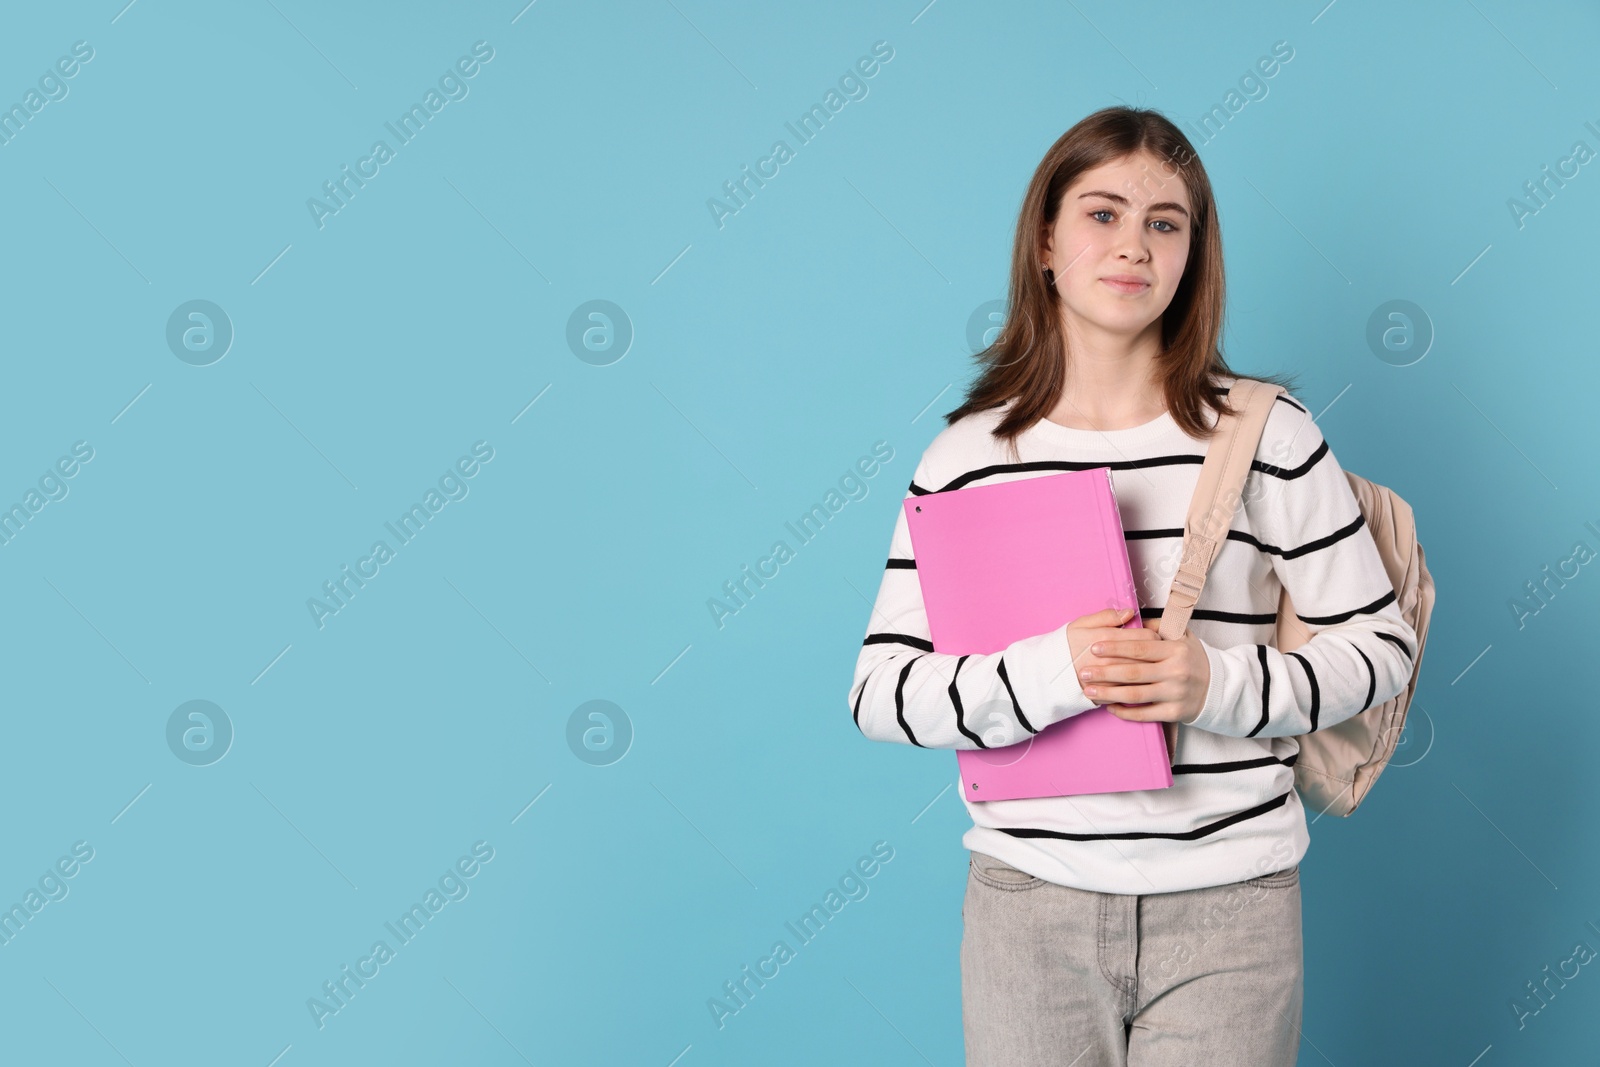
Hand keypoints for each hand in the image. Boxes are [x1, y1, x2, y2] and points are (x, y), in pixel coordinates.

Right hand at [1062, 607, 1159, 693]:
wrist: (1049, 673)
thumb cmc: (1066, 647)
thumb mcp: (1081, 624)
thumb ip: (1106, 616)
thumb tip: (1129, 613)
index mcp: (1107, 638)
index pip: (1146, 636)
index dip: (1153, 635)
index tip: (1152, 636)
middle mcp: (1112, 659)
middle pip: (1150, 656)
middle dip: (1156, 653)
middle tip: (1155, 651)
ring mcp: (1111, 679)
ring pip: (1144, 675)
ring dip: (1151, 670)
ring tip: (1149, 666)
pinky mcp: (1110, 694)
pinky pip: (1134, 691)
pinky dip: (1140, 686)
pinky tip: (1139, 682)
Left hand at [1076, 617, 1210, 724]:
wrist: (1217, 688)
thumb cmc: (1191, 659)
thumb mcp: (1182, 636)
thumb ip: (1158, 627)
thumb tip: (1131, 619)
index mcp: (1175, 650)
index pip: (1140, 648)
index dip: (1115, 647)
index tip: (1094, 648)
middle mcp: (1176, 672)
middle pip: (1133, 673)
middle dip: (1104, 673)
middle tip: (1083, 672)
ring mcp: (1175, 694)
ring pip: (1136, 695)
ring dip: (1108, 694)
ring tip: (1089, 691)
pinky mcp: (1174, 713)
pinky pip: (1145, 714)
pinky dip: (1125, 712)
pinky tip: (1110, 707)